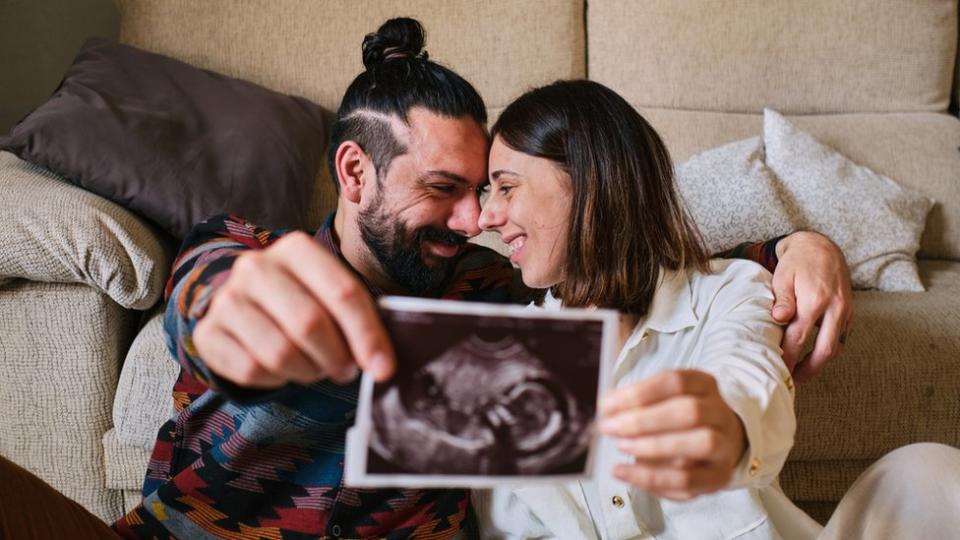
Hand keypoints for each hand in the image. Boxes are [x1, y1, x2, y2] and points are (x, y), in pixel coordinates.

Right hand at [193, 232, 394, 388]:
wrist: (244, 302)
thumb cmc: (303, 297)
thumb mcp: (330, 292)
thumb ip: (358, 316)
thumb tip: (381, 364)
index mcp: (297, 248)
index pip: (342, 292)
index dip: (367, 335)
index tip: (383, 369)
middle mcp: (256, 267)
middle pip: (309, 323)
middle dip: (336, 357)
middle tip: (347, 371)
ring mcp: (227, 299)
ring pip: (279, 353)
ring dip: (307, 371)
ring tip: (316, 368)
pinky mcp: (208, 333)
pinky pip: (251, 371)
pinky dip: (276, 380)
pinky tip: (283, 370)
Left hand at [598, 370, 745, 500]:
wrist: (717, 445)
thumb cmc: (679, 421)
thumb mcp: (661, 401)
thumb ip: (636, 402)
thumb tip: (607, 407)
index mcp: (703, 385)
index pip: (675, 382)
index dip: (638, 393)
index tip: (607, 405)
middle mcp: (719, 413)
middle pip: (690, 412)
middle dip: (644, 421)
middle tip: (610, 428)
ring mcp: (724, 446)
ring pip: (700, 444)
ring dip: (655, 447)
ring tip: (622, 447)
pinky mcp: (719, 477)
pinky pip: (689, 481)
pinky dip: (652, 478)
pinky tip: (625, 471)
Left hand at [771, 231, 852, 382]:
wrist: (821, 246)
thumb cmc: (796, 262)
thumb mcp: (783, 276)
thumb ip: (782, 299)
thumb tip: (779, 319)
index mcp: (815, 300)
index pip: (799, 338)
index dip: (788, 357)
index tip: (778, 369)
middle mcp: (835, 307)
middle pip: (825, 350)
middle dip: (809, 369)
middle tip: (793, 379)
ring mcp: (846, 310)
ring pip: (837, 346)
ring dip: (821, 362)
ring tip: (802, 371)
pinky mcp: (850, 311)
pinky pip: (842, 336)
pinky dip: (830, 348)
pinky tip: (815, 354)